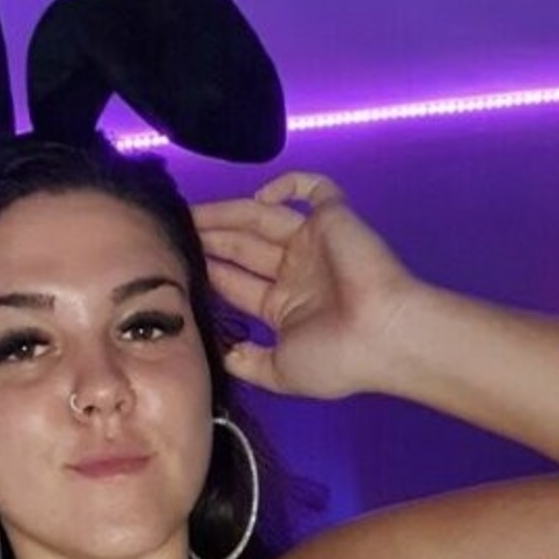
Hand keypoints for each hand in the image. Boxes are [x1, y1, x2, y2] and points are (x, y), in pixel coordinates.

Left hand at [192, 172, 417, 399]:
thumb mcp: (280, 373)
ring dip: (228, 214)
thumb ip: (248, 363)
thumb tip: (223, 356)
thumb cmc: (336, 359)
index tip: (177, 264)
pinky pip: (312, 188)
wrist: (383, 335)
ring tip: (191, 212)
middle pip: (242, 247)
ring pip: (261, 218)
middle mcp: (294, 272)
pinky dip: (287, 185)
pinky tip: (261, 197)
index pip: (237, 284)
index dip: (209, 272)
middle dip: (209, 239)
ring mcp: (312, 243)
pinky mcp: (332, 218)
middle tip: (174, 229)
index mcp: (283, 307)